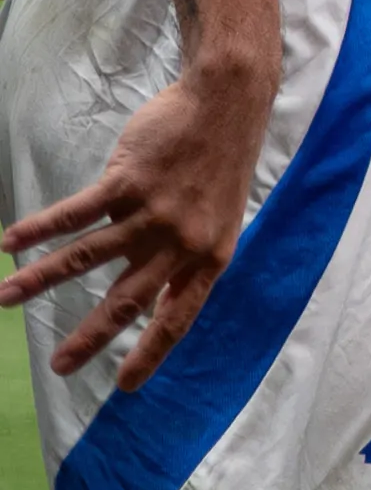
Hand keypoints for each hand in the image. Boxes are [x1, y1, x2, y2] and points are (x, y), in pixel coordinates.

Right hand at [0, 64, 272, 387]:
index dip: (152, 352)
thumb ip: (186, 258)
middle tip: (58, 367)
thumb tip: (151, 297)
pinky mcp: (129, 180)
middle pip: (127, 299)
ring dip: (41, 279)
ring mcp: (153, 211)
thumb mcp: (221, 220)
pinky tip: (9, 244)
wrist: (229, 103)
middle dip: (90, 337)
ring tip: (5, 299)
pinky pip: (76, 212)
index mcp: (209, 256)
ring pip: (88, 256)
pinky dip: (39, 229)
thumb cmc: (220, 163)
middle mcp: (180, 241)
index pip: (179, 316)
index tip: (126, 386)